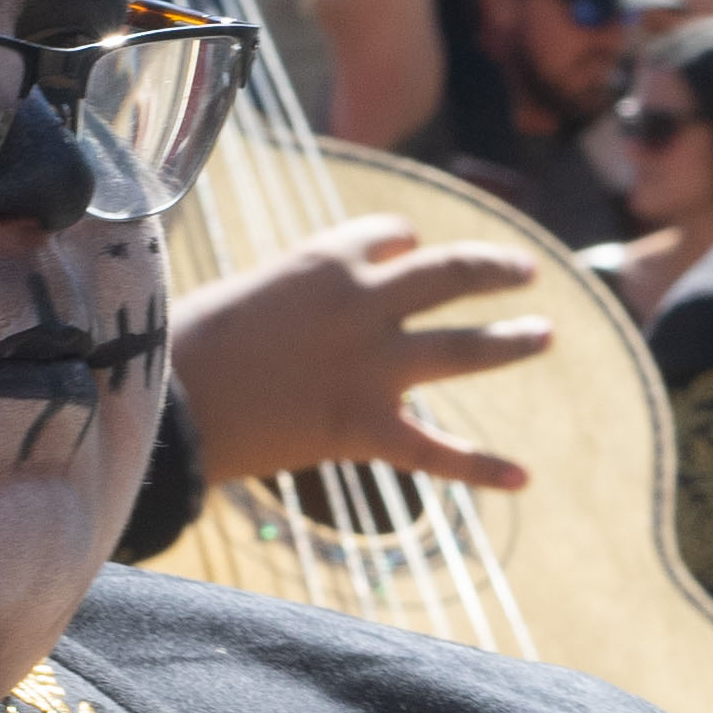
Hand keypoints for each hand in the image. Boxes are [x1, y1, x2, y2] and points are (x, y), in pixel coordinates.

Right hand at [169, 215, 554, 493]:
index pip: (391, 236)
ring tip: (544, 334)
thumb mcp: (246, 290)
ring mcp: (372, 366)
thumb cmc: (186, 342)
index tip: (410, 252)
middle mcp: (364, 302)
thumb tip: (327, 308)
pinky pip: (437, 452)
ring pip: (465, 349)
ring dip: (511, 341)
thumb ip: (299, 289)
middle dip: (493, 270)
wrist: (168, 400)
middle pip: (451, 275)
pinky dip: (481, 467)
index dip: (404, 244)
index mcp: (327, 257)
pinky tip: (523, 477)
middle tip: (525, 271)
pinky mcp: (364, 427)